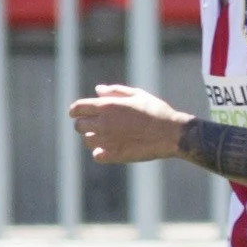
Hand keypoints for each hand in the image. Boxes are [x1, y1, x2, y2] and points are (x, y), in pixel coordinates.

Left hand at [67, 84, 190, 163]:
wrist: (171, 133)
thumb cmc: (156, 110)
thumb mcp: (137, 94)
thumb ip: (115, 91)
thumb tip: (97, 90)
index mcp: (107, 106)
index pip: (77, 108)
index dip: (75, 110)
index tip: (78, 113)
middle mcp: (103, 124)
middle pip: (79, 126)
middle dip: (84, 124)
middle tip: (96, 124)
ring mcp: (108, 141)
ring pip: (87, 142)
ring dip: (93, 138)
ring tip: (107, 136)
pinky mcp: (115, 155)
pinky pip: (97, 156)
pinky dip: (101, 152)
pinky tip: (111, 148)